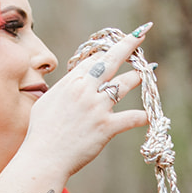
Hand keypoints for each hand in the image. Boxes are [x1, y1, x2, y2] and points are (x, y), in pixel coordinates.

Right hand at [25, 26, 149, 177]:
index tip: (117, 47)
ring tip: (151, 71)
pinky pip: (132, 118)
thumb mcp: (47, 102)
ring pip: (126, 84)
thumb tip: (72, 84)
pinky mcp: (106, 127)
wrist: (42, 158)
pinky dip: (143, 116)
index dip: (108, 51)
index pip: (95, 58)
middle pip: (112, 60)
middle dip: (129, 44)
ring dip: (141, 76)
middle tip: (142, 34)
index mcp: (71, 82)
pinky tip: (151, 115)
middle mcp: (85, 90)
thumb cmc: (40, 133)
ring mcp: (97, 107)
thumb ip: (64, 90)